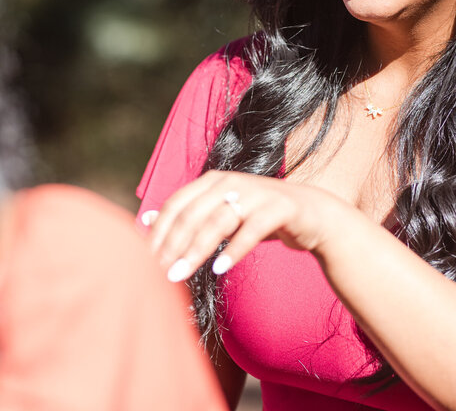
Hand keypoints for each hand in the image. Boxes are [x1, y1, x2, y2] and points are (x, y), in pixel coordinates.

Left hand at [143, 170, 355, 282]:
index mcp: (212, 181)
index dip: (159, 232)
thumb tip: (147, 219)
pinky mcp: (279, 208)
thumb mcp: (221, 213)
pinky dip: (234, 250)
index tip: (144, 260)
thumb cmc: (259, 216)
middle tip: (157, 273)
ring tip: (179, 274)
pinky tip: (219, 269)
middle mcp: (231, 182)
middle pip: (193, 213)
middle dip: (172, 245)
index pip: (177, 204)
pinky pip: (251, 230)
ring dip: (196, 250)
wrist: (311, 214)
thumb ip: (188, 215)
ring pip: (218, 221)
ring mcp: (256, 193)